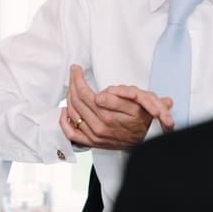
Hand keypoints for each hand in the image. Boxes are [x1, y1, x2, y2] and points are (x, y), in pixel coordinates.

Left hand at [59, 64, 174, 149]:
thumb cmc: (142, 118)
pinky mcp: (92, 142)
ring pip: (72, 113)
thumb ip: (116, 98)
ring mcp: (94, 136)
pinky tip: (64, 111)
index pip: (83, 92)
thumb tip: (98, 95)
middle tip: (73, 73)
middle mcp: (99, 126)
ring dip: (69, 96)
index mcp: (108, 116)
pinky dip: (64, 122)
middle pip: (76, 101)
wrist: (148, 138)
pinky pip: (71, 133)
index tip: (76, 69)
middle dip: (72, 83)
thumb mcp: (136, 103)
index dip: (77, 78)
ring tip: (72, 85)